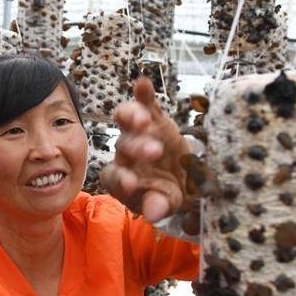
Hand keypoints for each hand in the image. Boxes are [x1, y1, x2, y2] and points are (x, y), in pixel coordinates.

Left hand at [101, 77, 191, 224]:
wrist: (181, 178)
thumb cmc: (166, 193)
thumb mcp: (166, 202)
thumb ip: (158, 206)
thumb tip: (155, 213)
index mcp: (121, 178)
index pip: (114, 177)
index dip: (121, 179)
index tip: (131, 183)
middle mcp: (124, 154)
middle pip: (124, 147)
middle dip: (137, 149)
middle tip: (153, 152)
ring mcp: (136, 133)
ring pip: (127, 122)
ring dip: (133, 118)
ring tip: (144, 119)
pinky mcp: (153, 117)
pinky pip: (144, 103)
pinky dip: (142, 94)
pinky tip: (143, 82)